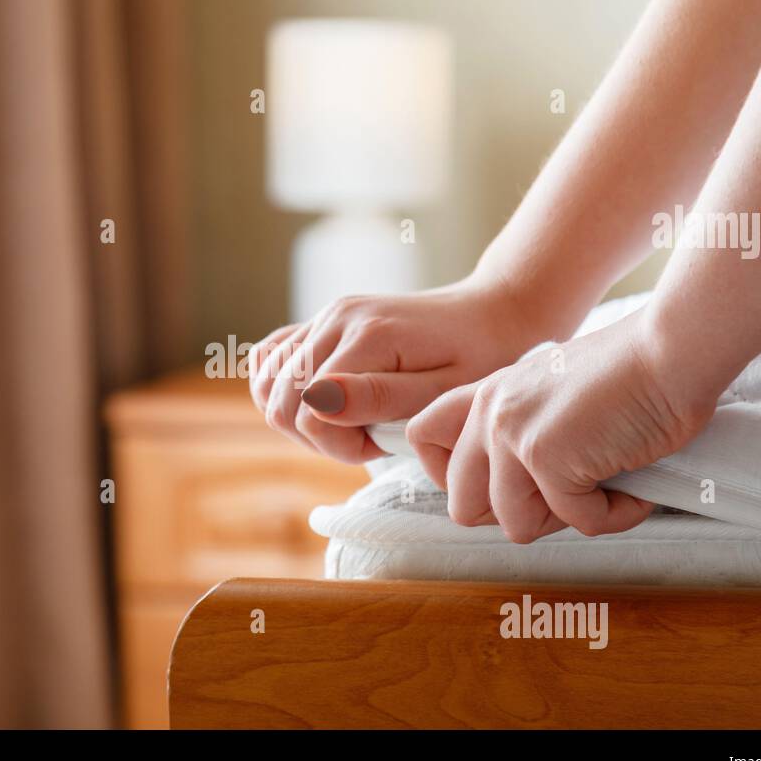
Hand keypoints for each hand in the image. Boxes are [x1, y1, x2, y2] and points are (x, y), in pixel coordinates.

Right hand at [248, 280, 554, 462]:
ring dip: (298, 417)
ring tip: (349, 423)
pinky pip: (271, 358)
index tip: (379, 447)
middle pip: (281, 401)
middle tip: (368, 438)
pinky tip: (324, 404)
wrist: (492, 314)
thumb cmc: (479, 358)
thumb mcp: (442, 389)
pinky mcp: (323, 319)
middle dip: (318, 437)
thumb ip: (378, 398)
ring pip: (268, 383)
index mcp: (367, 336)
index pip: (308, 411)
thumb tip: (316, 404)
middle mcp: (336, 318)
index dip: (336, 446)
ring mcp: (326, 315)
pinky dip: (283, 390)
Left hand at [404, 312, 716, 542]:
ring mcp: (512, 435)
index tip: (508, 484)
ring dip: (570, 518)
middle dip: (519, 516)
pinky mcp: (545, 458)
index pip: (423, 440)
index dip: (458, 479)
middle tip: (569, 495)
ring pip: (517, 525)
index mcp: (485, 395)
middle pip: (462, 506)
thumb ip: (519, 431)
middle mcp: (488, 413)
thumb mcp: (553, 397)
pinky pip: (576, 522)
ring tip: (607, 486)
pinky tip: (635, 487)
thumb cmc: (631, 377)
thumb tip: (511, 501)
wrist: (671, 352)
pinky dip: (613, 515)